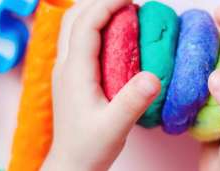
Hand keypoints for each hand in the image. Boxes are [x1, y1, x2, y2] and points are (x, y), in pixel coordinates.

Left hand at [42, 0, 160, 169]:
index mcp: (75, 72)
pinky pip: (79, 41)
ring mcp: (66, 70)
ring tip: (123, 11)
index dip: (106, 4)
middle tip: (128, 1)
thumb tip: (154, 76)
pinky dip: (95, 27)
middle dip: (99, 3)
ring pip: (74, 27)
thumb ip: (133, 101)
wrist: (71, 164)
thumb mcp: (115, 126)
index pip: (87, 24)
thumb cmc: (90, 147)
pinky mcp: (71, 77)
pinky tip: (114, 35)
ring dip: (95, 12)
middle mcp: (66, 66)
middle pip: (75, 18)